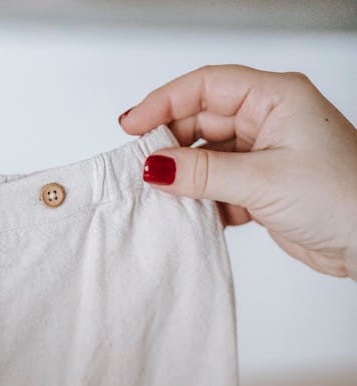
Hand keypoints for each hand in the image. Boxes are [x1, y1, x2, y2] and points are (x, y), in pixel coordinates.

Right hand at [119, 64, 356, 278]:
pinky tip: (190, 215)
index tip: (132, 126)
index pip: (207, 86)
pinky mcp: (263, 190)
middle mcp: (269, 121)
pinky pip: (219, 189)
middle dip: (170, 144)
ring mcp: (265, 156)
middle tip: (142, 169)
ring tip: (162, 197)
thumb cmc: (341, 195)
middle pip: (202, 122)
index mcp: (275, 98)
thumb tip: (156, 167)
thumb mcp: (262, 180)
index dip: (164, 102)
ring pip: (208, 159)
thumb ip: (204, 175)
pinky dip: (203, 203)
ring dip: (186, 179)